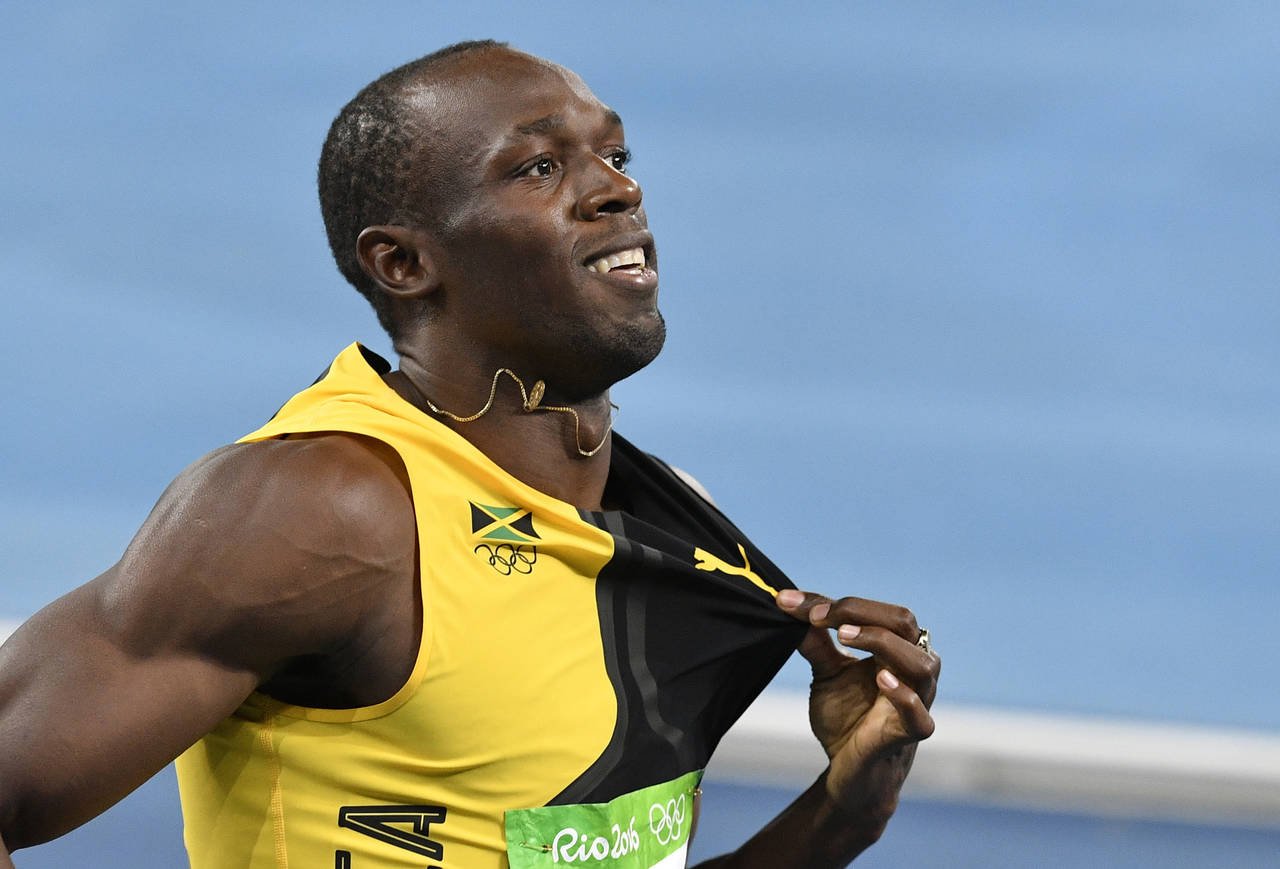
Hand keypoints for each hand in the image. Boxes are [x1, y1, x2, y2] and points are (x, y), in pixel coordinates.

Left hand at [776, 590, 939, 828]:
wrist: (848, 771)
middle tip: (819, 617)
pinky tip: (882, 679)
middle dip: (861, 613)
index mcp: (896, 649)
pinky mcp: (910, 734)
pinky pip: (919, 715)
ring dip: (883, 643)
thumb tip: (790, 606)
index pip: (878, 612)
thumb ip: (816, 643)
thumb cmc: (847, 718)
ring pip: (922, 662)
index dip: (840, 604)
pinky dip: (903, 695)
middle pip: (904, 623)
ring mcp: (918, 701)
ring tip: (846, 638)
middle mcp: (913, 669)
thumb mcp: (827, 674)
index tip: (793, 604)